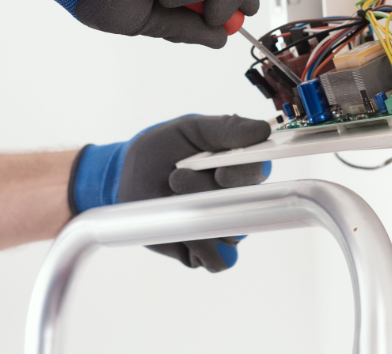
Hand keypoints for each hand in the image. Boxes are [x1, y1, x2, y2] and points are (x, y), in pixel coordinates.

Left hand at [68, 114, 271, 270]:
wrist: (128, 178)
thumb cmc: (162, 148)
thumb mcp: (189, 129)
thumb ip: (225, 129)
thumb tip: (263, 131)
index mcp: (240, 164)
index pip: (260, 170)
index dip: (245, 175)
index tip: (220, 173)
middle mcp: (239, 197)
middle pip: (249, 206)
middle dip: (212, 194)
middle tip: (177, 178)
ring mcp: (225, 225)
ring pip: (233, 234)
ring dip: (202, 220)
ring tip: (172, 200)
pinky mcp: (208, 250)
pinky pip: (220, 261)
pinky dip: (203, 249)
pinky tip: (183, 232)